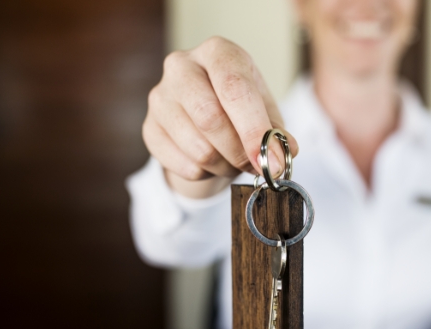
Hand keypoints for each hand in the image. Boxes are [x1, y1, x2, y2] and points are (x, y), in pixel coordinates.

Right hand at [143, 36, 298, 197]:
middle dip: (240, 152)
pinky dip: (206, 173)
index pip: (234, 87)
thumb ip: (276, 132)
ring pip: (198, 148)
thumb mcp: (265, 110)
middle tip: (256, 165)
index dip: (253, 128)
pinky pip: (183, 165)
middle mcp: (182, 66)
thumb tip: (280, 156)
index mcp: (217, 52)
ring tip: (235, 161)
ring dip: (225, 166)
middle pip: (210, 118)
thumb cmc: (241, 107)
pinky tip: (212, 163)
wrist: (205, 115)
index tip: (271, 158)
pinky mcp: (149, 128)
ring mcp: (160, 97)